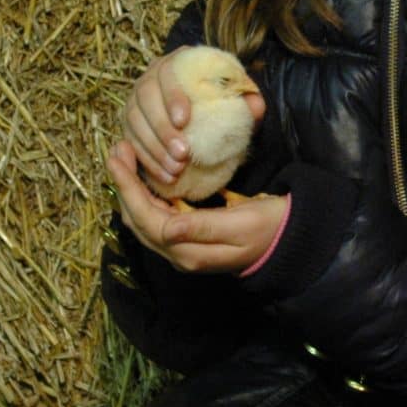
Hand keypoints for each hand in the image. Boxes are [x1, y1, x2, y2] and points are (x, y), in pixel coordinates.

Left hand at [109, 140, 288, 273]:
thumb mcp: (241, 223)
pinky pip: (156, 218)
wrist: (288, 239)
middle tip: (117, 151)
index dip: (129, 189)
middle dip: (123, 186)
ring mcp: (182, 250)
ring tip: (124, 159)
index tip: (120, 157)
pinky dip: (145, 196)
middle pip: (138, 221)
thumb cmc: (270, 227)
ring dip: (131, 190)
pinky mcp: (187, 240)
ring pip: (143, 221)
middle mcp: (180, 256)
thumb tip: (168, 229)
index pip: (147, 220)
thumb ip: (203, 227)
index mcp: (190, 253)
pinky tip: (143, 177)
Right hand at [122, 49, 267, 188]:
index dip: (172, 95)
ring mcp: (136, 100)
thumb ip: (248, 100)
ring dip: (153, 147)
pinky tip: (165, 176)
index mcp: (177, 63)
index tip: (184, 120)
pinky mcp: (130, 123)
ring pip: (133, 121)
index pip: (168, 72)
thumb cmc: (221, 102)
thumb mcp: (238, 99)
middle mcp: (151, 77)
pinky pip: (130, 141)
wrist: (205, 114)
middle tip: (182, 153)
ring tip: (176, 169)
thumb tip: (255, 104)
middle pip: (145, 97)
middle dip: (162, 128)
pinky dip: (146, 160)